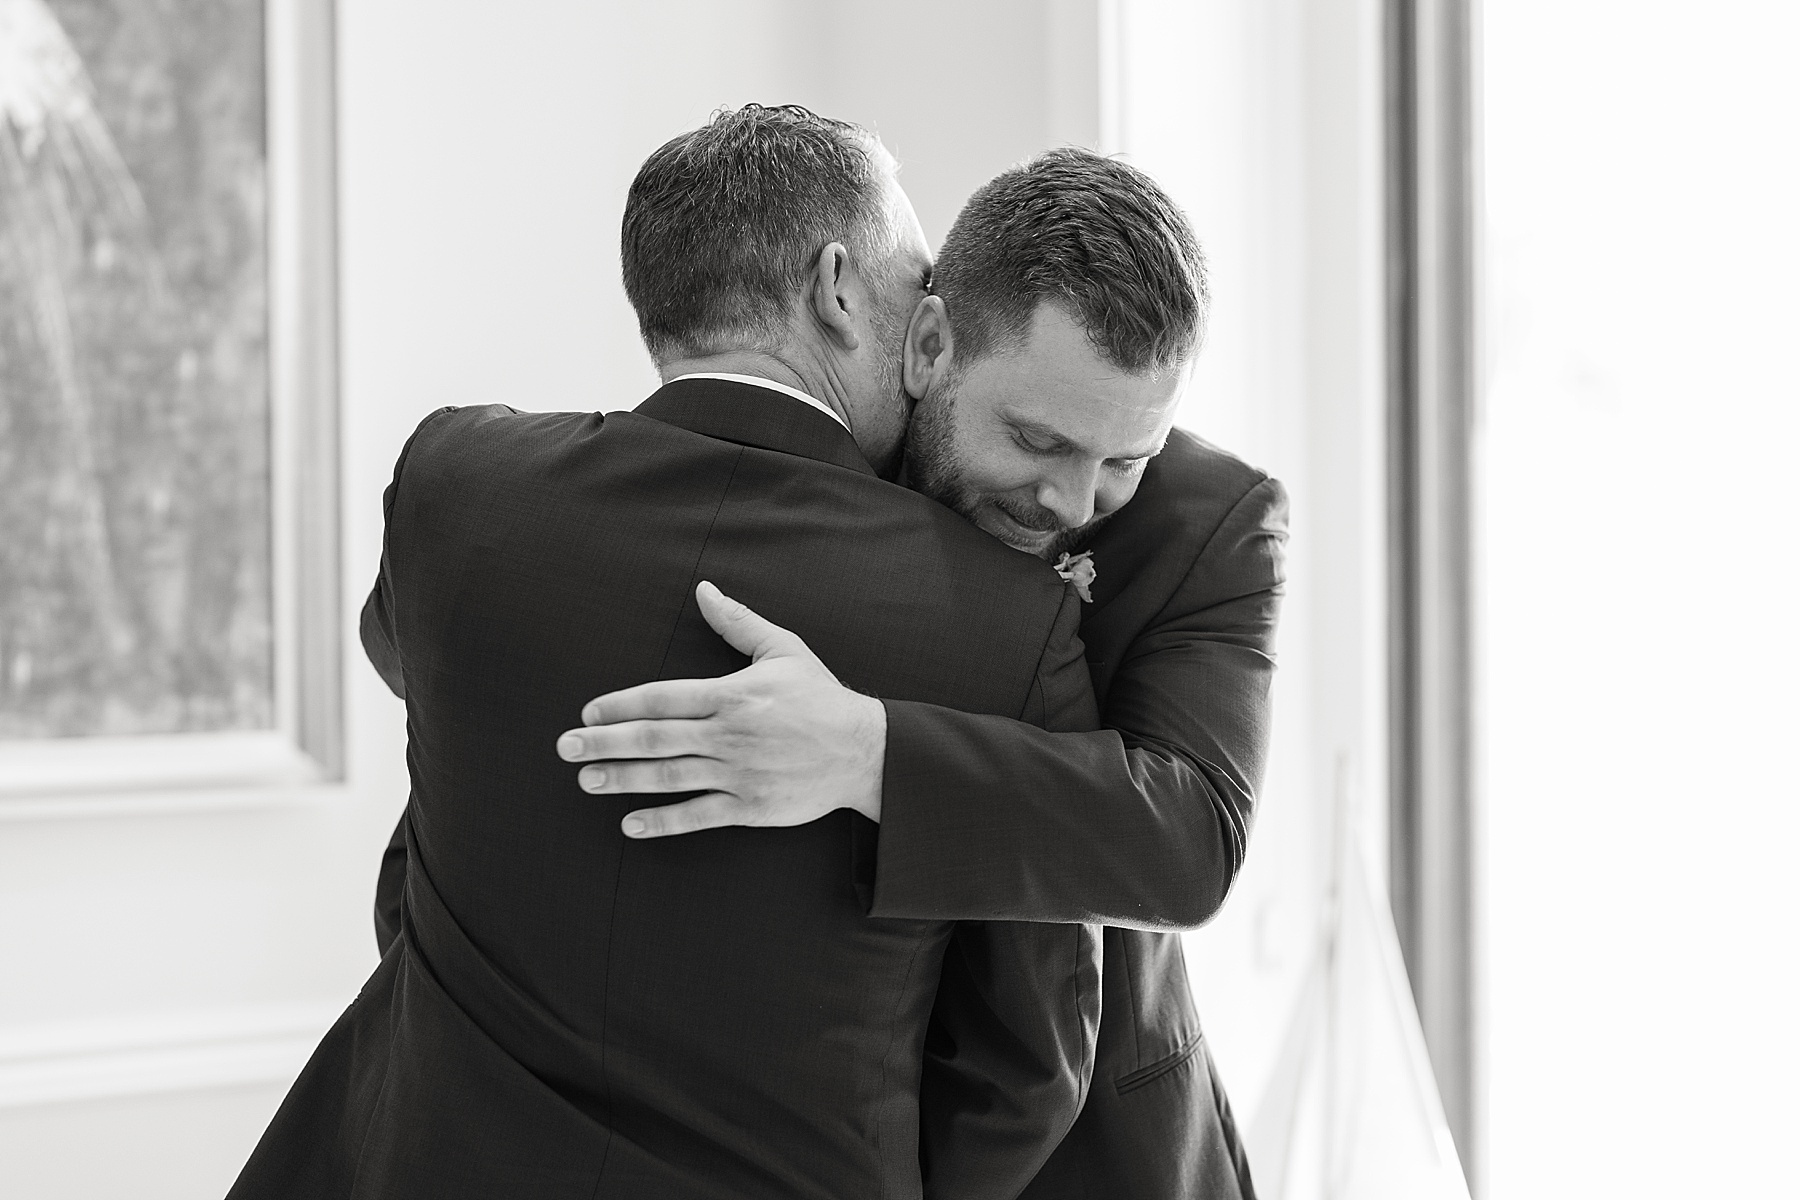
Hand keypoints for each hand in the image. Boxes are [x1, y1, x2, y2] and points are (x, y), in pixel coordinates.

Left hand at [555, 581, 886, 837]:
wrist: (864, 751)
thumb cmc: (821, 697)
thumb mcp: (783, 649)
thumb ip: (738, 622)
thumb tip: (704, 589)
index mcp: (732, 694)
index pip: (662, 697)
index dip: (620, 705)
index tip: (588, 713)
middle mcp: (729, 734)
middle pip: (654, 737)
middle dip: (604, 743)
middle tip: (564, 748)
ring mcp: (739, 774)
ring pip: (669, 776)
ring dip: (622, 779)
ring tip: (586, 780)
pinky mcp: (751, 807)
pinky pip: (698, 815)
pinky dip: (662, 820)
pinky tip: (629, 823)